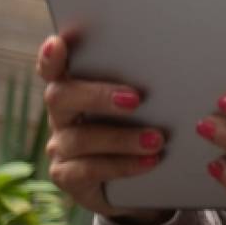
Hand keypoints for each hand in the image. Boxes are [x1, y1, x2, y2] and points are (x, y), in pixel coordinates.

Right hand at [36, 34, 169, 224]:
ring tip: (157, 140)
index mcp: (75, 89)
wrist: (142, 181)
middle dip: (98, 95)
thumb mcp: (146, 105)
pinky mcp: (67, 176)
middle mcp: (61, 115)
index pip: (53, 69)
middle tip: (136, 98)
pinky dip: (122, 165)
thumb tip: (175, 61)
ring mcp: (60, 146)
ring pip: (80, 138)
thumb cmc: (144, 128)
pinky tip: (149, 162)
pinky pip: (87, 170)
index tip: (57, 43)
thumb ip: (145, 84)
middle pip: (60, 97)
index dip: (50, 58)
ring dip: (121, 138)